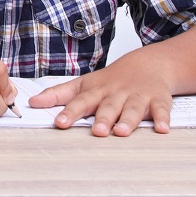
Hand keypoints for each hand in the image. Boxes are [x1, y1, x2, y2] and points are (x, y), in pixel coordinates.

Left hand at [29, 55, 173, 136]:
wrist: (148, 65)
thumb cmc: (111, 80)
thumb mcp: (83, 84)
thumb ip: (58, 94)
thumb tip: (32, 103)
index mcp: (96, 91)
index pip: (80, 102)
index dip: (70, 112)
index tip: (60, 123)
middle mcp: (116, 94)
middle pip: (108, 107)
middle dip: (102, 119)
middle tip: (97, 131)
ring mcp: (138, 97)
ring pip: (133, 109)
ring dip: (128, 120)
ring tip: (122, 132)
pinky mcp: (158, 100)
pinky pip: (162, 110)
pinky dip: (163, 119)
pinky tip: (162, 129)